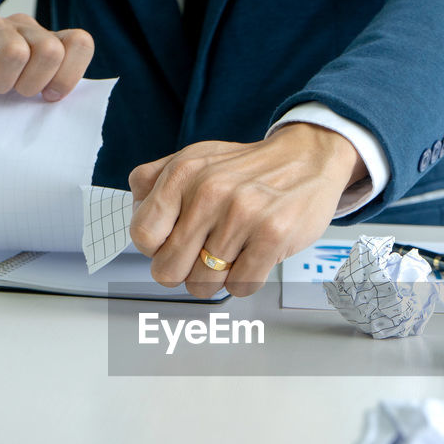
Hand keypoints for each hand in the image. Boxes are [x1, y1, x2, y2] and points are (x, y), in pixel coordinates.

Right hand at [0, 13, 94, 130]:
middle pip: (49, 50)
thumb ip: (48, 98)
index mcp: (44, 41)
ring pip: (15, 53)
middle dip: (32, 84)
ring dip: (0, 85)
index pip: (79, 43)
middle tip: (11, 95)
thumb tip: (67, 118)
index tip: (48, 98)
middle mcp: (20, 27)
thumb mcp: (23, 103)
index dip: (69, 75)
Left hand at [128, 123, 368, 297]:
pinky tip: (252, 258)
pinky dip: (245, 280)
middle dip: (184, 272)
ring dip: (217, 279)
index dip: (157, 249)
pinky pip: (241, 286)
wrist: (308, 157)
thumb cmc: (248, 168)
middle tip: (202, 258)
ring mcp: (242, 214)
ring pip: (204, 284)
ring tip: (231, 256)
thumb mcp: (196, 158)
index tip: (174, 243)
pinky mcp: (272, 236)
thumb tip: (135, 210)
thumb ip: (155, 179)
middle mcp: (209, 192)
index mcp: (183, 173)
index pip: (143, 236)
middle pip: (169, 270)